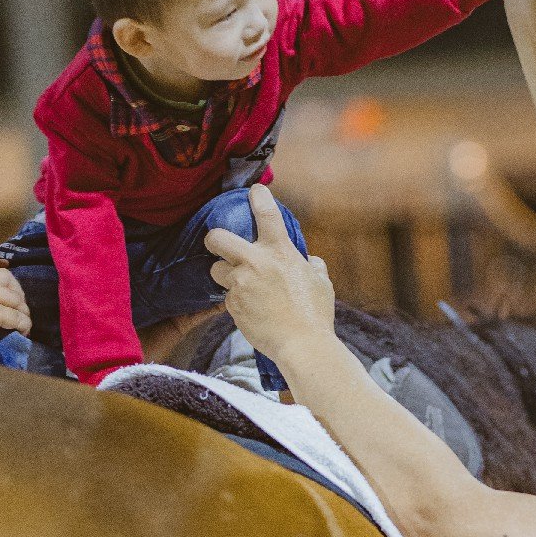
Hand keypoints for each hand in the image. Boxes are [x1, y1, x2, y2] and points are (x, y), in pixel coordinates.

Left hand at [206, 189, 335, 367]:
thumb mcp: (321, 282)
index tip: (254, 191)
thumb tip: (310, 261)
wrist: (302, 345)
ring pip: (217, 271)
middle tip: (217, 243)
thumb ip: (313, 266)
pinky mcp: (233, 305)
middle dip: (213, 239)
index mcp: (280, 251)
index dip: (258, 197)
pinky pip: (227, 297)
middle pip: (217, 238)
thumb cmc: (315, 314)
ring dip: (225, 275)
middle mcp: (255, 262)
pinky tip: (252, 310)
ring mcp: (241, 284)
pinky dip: (237, 301)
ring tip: (240, 285)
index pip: (266, 214)